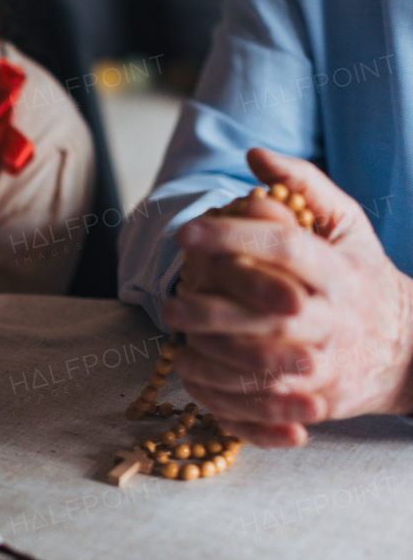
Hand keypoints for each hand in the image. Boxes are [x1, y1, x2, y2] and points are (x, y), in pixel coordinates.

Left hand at [163, 149, 412, 446]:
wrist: (409, 349)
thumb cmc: (361, 276)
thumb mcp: (345, 225)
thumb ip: (303, 186)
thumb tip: (255, 154)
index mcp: (339, 271)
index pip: (286, 248)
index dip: (235, 238)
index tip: (187, 232)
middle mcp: (335, 319)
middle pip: (271, 316)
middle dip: (215, 310)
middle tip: (171, 302)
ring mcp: (327, 364)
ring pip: (265, 367)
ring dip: (214, 357)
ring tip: (176, 340)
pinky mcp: (316, 401)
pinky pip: (264, 405)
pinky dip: (225, 394)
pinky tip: (194, 375)